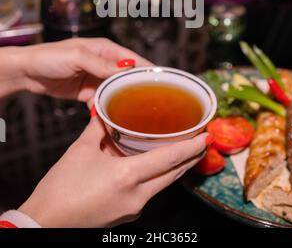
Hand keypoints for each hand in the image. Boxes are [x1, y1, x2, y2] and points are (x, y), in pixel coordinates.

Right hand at [19, 116, 209, 227]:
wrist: (44, 223)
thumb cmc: (61, 188)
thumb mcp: (81, 150)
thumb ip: (99, 127)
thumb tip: (106, 111)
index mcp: (127, 176)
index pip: (170, 159)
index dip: (191, 147)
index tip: (205, 136)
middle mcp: (136, 195)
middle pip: (174, 174)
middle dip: (189, 157)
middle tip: (199, 140)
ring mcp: (133, 209)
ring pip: (164, 185)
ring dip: (175, 168)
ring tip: (182, 151)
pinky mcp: (127, 215)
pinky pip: (150, 193)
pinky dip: (158, 178)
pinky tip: (153, 167)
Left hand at [20, 38, 150, 101]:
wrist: (28, 72)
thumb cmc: (49, 57)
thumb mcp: (77, 56)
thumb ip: (101, 64)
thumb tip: (125, 69)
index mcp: (105, 50)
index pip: (132, 59)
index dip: (146, 70)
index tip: (161, 81)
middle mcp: (103, 63)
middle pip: (126, 77)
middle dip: (136, 89)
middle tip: (150, 103)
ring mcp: (95, 78)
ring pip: (116, 91)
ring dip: (122, 101)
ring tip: (133, 114)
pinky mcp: (87, 92)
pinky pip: (102, 101)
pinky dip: (106, 108)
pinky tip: (111, 117)